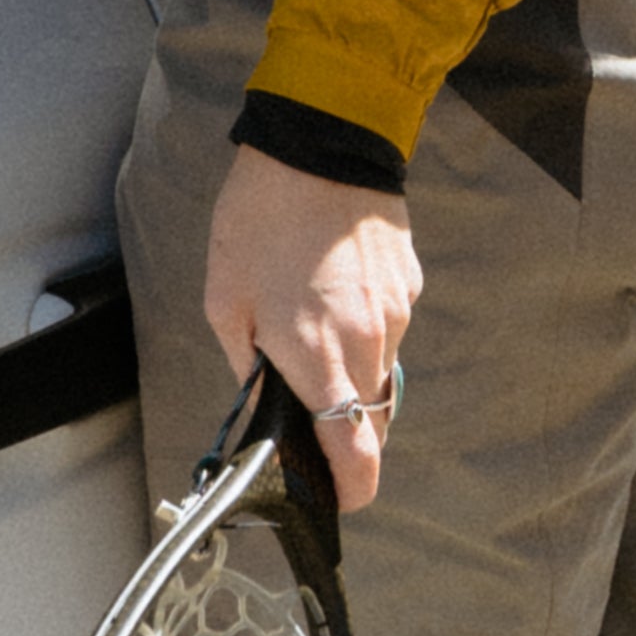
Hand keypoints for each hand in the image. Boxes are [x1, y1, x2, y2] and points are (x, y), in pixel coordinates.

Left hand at [201, 145, 419, 516]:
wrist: (321, 138)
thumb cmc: (262, 216)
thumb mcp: (226, 296)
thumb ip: (246, 363)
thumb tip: (262, 396)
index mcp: (320, 359)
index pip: (357, 456)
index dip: (351, 491)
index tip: (338, 498)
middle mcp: (368, 345)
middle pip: (370, 420)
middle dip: (342, 426)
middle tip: (306, 398)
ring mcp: (395, 313)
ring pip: (380, 372)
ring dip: (352, 369)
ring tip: (312, 320)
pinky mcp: (408, 282)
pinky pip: (388, 327)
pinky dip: (365, 325)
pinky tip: (332, 285)